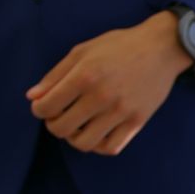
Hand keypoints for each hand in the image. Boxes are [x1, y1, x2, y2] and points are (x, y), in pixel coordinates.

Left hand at [27, 11, 192, 155]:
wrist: (161, 48)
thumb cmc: (120, 46)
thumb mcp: (83, 51)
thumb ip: (55, 74)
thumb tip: (33, 98)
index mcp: (84, 75)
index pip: (46, 107)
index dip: (39, 109)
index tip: (46, 105)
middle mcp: (102, 96)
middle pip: (61, 128)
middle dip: (53, 125)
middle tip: (60, 116)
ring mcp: (121, 111)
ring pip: (85, 143)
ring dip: (74, 138)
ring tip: (78, 126)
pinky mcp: (138, 121)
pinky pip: (111, 147)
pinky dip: (99, 146)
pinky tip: (97, 133)